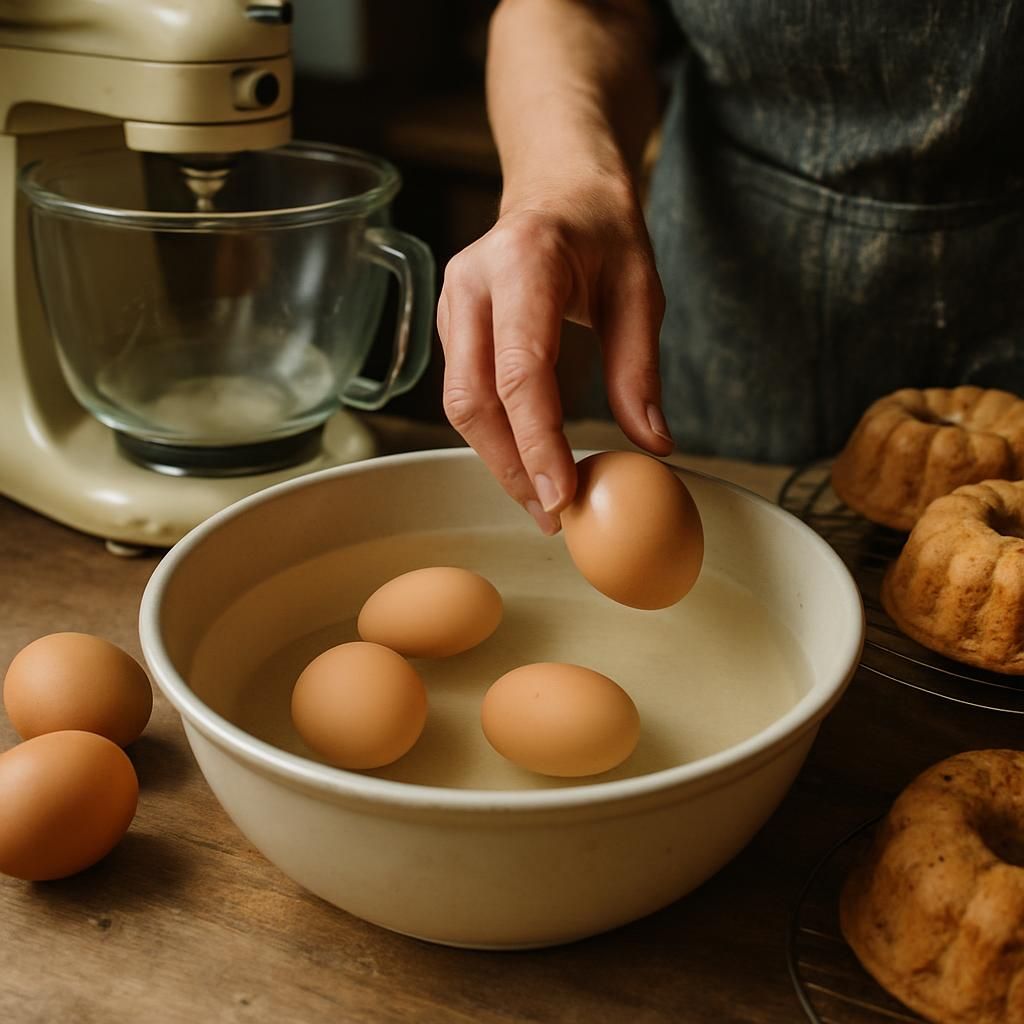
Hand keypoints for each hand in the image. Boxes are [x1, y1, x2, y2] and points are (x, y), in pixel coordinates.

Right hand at [436, 178, 671, 534]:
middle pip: (475, 399)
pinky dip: (493, 434)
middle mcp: (473, 282)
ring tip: (542, 498)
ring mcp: (453, 303)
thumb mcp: (640, 289)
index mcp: (523, 263)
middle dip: (511, 466)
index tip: (560, 496)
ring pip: (461, 403)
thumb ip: (639, 370)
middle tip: (553, 515)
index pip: (521, 372)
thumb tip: (652, 446)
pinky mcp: (451, 324)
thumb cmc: (602, 229)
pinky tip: (525, 459)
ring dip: (498, 458)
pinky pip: (464, 392)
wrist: (557, 185)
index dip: (537, 443)